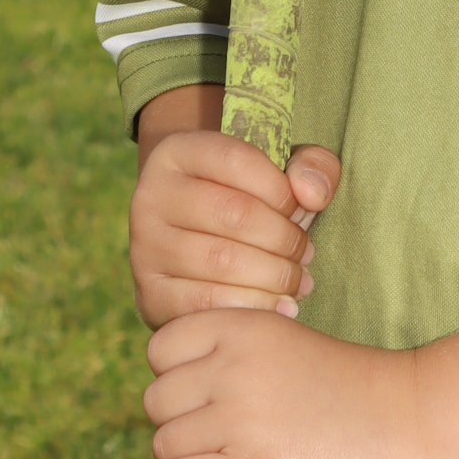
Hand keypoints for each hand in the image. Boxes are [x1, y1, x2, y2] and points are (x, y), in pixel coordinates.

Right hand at [128, 128, 340, 330]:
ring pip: (223, 261)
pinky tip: (280, 306)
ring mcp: (145, 247)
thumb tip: (312, 194)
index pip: (236, 160)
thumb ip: (313, 166)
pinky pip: (208, 304)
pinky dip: (255, 306)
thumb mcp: (283, 173)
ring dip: (276, 275)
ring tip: (297, 280)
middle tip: (305, 253)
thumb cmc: (252, 204)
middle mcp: (150, 195)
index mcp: (177, 152)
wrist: (199, 253)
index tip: (301, 209)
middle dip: (285, 238)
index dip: (281, 189)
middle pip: (234, 213)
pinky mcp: (151, 294)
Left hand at [145, 311, 420, 458]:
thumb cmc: (353, 389)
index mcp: (243, 327)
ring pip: (163, 448)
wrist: (413, 420)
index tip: (204, 399)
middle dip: (178, 425)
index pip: (160, 351)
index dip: (175, 379)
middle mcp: (233, 366)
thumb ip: (237, 357)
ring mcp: (241, 419)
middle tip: (216, 443)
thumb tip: (184, 395)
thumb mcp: (287, 343)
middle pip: (157, 403)